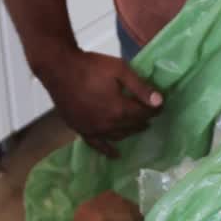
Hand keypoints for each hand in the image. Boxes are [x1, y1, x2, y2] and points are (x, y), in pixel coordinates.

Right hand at [38, 49, 163, 157]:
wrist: (59, 67)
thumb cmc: (90, 66)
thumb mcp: (119, 69)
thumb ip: (140, 87)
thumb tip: (160, 102)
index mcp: (120, 109)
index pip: (144, 113)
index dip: (154, 110)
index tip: (161, 106)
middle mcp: (108, 124)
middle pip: (132, 126)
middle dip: (143, 120)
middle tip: (150, 116)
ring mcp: (94, 129)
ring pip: (118, 136)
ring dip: (130, 132)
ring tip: (138, 128)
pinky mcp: (81, 130)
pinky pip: (97, 145)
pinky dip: (107, 150)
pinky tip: (115, 155)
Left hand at [68, 191, 143, 220]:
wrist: (90, 220)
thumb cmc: (113, 218)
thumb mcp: (131, 219)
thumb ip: (139, 219)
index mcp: (117, 195)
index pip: (128, 203)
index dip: (133, 212)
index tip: (135, 220)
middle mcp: (104, 195)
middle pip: (115, 204)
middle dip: (119, 212)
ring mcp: (93, 202)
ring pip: (104, 208)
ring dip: (108, 215)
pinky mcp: (83, 209)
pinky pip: (94, 214)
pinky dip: (98, 218)